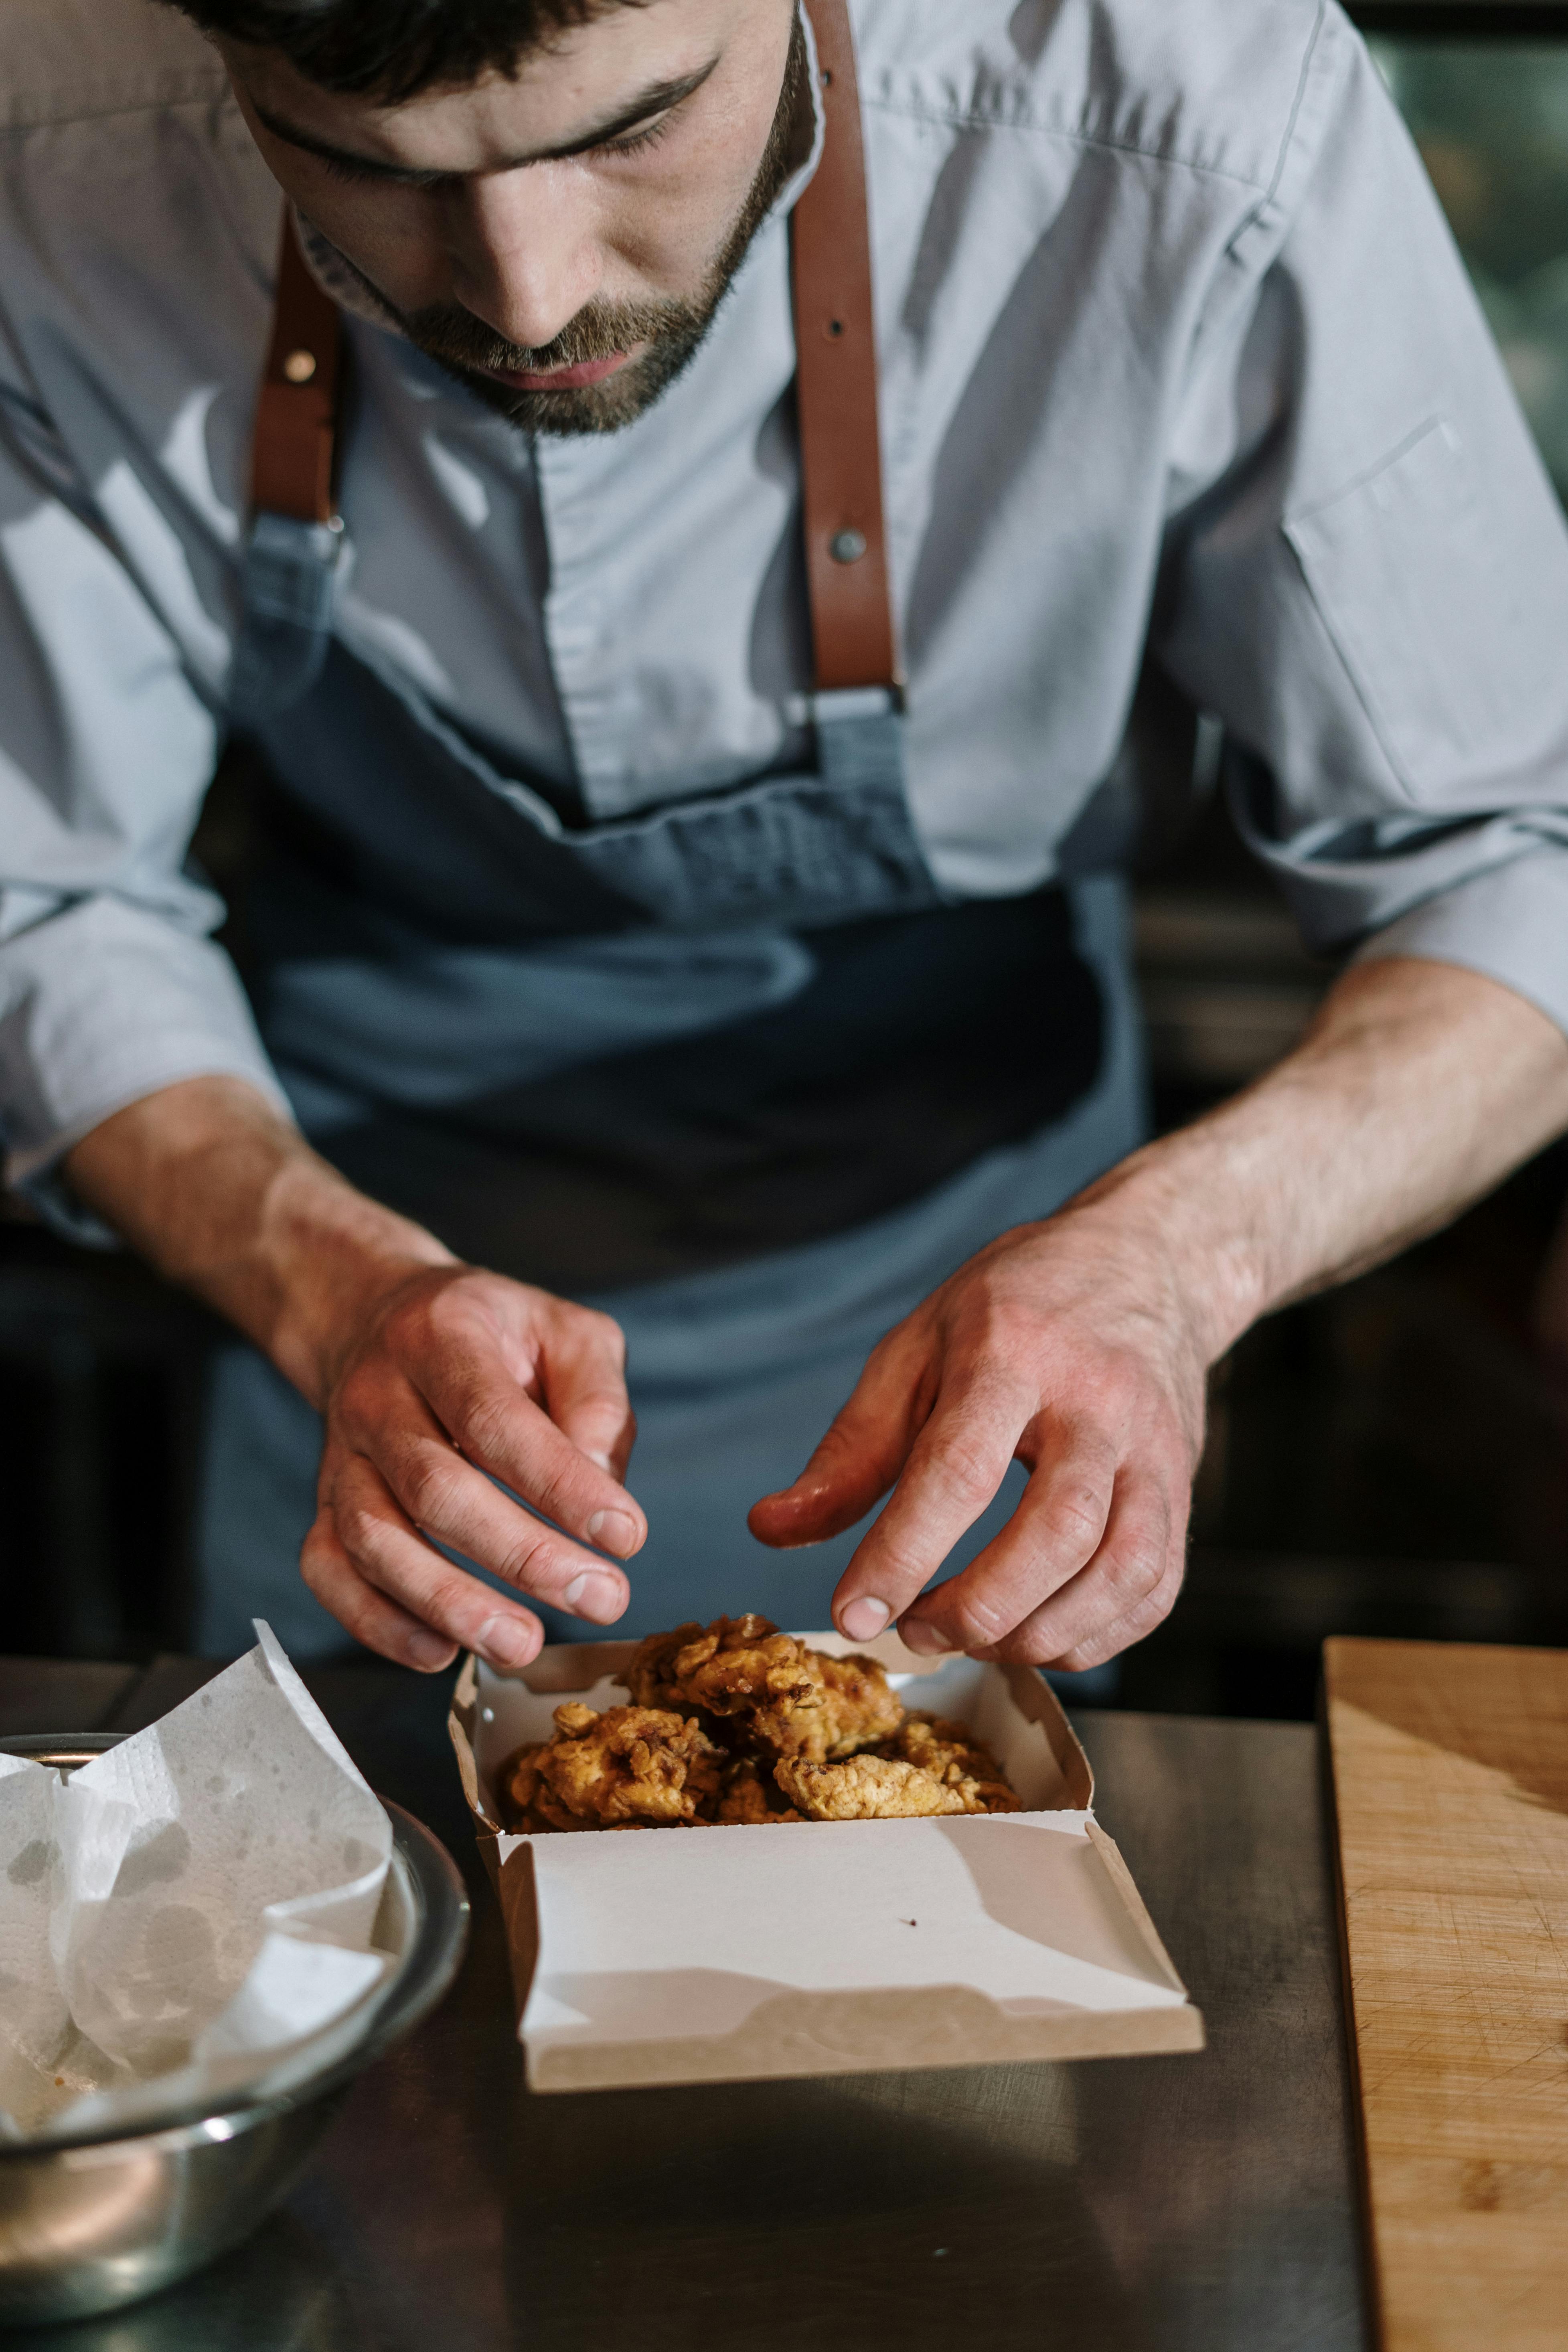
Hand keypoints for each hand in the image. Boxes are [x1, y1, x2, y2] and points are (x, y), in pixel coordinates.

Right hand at [300, 1264, 644, 1673]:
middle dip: (522, 1556)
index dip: (559, 1483)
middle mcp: (376, 1395)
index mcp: (440, 1336)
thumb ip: (595, 1397)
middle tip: (601, 1599)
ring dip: (449, 1602)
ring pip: (375, 1539)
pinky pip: (330, 1571)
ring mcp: (340, 1456)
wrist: (377, 1319)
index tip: (624, 1535)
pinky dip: (378, 1622)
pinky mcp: (323, 1507)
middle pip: (436, 1489)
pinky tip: (440, 1651)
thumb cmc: (493, 1336)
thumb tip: (600, 1485)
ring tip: (522, 1644)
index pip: (494, 1418)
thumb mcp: (565, 1331)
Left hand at [747, 1202, 1209, 1669]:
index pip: (959, 1469)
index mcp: (1014, 1353)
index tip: (852, 1614)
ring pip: (1120, 1570)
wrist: (1146, 1263)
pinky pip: (1155, 1586)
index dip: (903, 1554)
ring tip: (972, 1638)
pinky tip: (1035, 1633)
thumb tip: (772, 1529)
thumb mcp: (916, 1349)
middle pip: (1056, 1532)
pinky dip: (1095, 1635)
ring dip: (1038, 1633)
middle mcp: (1099, 1403)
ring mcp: (1156, 1449)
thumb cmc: (1016, 1308)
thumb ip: (849, 1449)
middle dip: (977, 1608)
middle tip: (914, 1630)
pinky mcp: (1184, 1488)